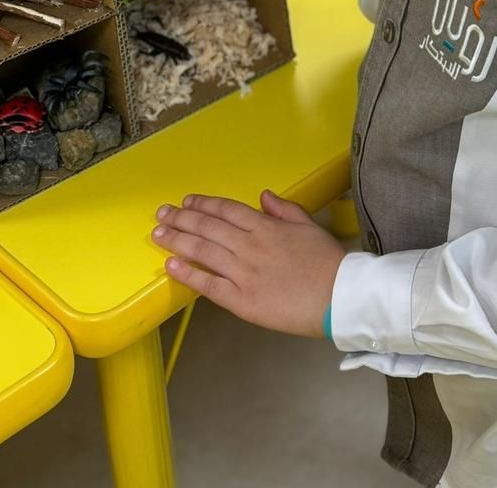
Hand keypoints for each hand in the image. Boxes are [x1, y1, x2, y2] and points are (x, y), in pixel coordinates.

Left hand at [151, 189, 346, 336]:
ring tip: (158, 234)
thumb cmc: (326, 262)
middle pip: (207, 227)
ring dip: (177, 240)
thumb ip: (283, 209)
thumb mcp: (307, 226)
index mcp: (265, 226)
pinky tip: (171, 266)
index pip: (226, 210)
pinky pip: (208, 285)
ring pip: (202, 251)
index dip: (203, 204)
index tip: (187, 201)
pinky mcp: (241, 300)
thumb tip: (263, 195)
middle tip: (162, 214)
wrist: (338, 296)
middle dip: (181, 218)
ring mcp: (243, 273)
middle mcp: (249, 245)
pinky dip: (188, 274)